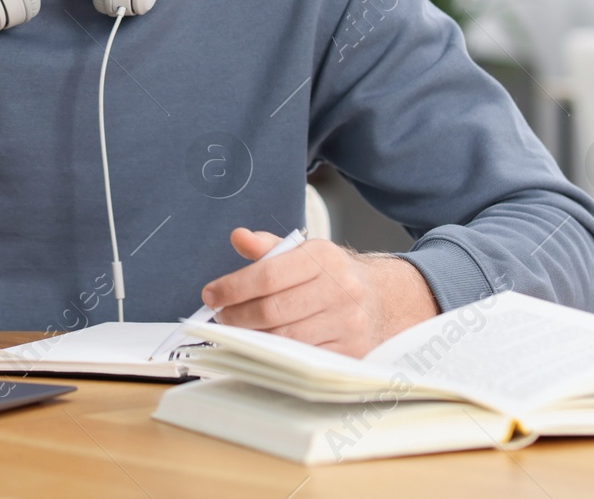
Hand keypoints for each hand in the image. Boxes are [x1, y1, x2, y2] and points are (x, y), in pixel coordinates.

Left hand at [200, 228, 439, 356]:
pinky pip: (302, 357)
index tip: (211, 294)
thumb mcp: (303, 253)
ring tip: (238, 329)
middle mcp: (340, 288)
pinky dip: (276, 353)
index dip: (233, 287)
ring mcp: (347, 322)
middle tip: (221, 316)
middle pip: (272, 309)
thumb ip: (268, 247)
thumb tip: (238, 237)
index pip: (267, 274)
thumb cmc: (331, 276)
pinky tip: (263, 344)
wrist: (381, 299)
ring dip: (252, 337)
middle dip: (237, 316)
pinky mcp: (350, 350)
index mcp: (323, 256)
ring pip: (285, 337)